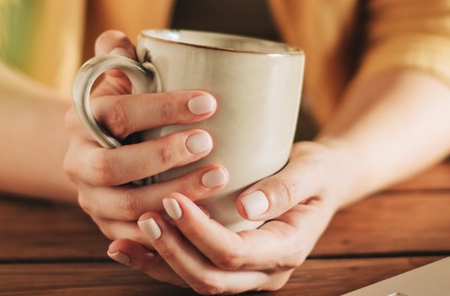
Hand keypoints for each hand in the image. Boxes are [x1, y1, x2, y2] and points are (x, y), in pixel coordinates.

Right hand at [63, 30, 229, 244]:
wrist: (97, 151)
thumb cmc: (123, 106)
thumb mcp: (118, 79)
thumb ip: (119, 58)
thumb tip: (118, 40)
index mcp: (81, 120)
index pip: (117, 113)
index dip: (162, 108)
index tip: (208, 102)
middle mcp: (78, 162)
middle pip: (113, 165)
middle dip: (162, 156)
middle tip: (208, 142)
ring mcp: (91, 198)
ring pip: (127, 205)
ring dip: (174, 193)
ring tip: (219, 178)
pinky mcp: (108, 227)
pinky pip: (134, 237)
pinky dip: (167, 231)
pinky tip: (202, 219)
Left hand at [106, 141, 346, 292]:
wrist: (323, 183)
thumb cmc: (317, 171)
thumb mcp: (312, 169)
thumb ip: (285, 188)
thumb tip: (248, 207)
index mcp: (287, 249)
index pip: (235, 253)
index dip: (200, 232)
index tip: (174, 199)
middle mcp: (265, 271)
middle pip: (210, 277)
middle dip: (173, 250)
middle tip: (146, 215)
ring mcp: (246, 274)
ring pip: (195, 281)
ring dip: (159, 262)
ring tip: (126, 236)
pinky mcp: (228, 265)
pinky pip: (189, 272)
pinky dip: (157, 262)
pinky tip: (127, 247)